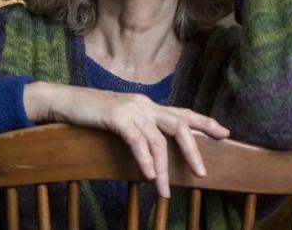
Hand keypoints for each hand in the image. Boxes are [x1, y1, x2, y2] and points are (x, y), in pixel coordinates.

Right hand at [25, 82, 230, 196]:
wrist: (65, 100)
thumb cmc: (93, 113)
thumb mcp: (123, 119)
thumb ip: (141, 129)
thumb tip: (156, 151)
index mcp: (149, 105)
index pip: (183, 113)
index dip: (205, 122)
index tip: (225, 133)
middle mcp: (145, 104)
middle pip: (179, 124)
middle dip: (193, 149)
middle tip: (201, 173)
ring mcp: (131, 109)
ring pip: (157, 139)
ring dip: (164, 168)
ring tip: (165, 191)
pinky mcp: (116, 116)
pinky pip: (136, 140)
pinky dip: (144, 158)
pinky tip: (149, 174)